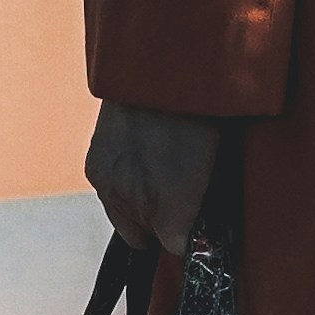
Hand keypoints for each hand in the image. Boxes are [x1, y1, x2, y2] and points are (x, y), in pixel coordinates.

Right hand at [86, 101, 223, 253]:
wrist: (160, 63)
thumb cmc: (205, 109)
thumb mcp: (220, 158)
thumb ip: (209, 197)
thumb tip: (208, 214)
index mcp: (172, 211)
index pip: (179, 250)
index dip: (191, 238)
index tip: (199, 225)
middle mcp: (136, 207)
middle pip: (146, 240)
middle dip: (163, 225)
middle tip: (180, 196)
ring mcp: (110, 188)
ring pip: (124, 218)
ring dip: (139, 204)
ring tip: (159, 170)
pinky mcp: (94, 168)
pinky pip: (109, 192)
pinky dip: (122, 182)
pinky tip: (140, 155)